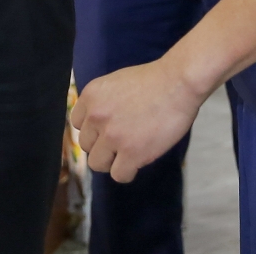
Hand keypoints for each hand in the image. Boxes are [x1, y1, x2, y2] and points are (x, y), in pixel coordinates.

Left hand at [68, 53, 208, 183]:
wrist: (178, 83)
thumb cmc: (154, 81)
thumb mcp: (116, 83)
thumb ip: (102, 103)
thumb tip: (98, 125)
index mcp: (91, 96)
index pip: (77, 123)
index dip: (94, 129)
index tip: (108, 129)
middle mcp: (96, 116)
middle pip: (86, 145)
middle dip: (102, 145)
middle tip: (123, 141)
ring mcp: (112, 136)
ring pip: (97, 163)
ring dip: (112, 161)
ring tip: (130, 153)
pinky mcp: (131, 152)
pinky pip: (118, 175)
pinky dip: (128, 172)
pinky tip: (138, 162)